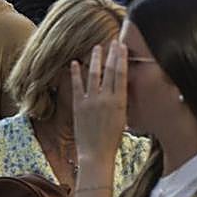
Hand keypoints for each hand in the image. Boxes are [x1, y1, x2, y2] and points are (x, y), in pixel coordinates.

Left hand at [71, 41, 126, 164]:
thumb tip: (120, 85)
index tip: (122, 46)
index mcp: (120, 101)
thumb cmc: (112, 139)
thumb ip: (120, 100)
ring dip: (95, 58)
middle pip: (110, 70)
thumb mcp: (123, 118)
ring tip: (96, 48)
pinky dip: (75, 73)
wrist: (96, 154)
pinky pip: (77, 85)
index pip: (122, 74)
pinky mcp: (78, 106)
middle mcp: (106, 98)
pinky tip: (74, 62)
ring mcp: (91, 101)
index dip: (121, 58)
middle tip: (113, 41)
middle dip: (112, 53)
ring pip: (94, 74)